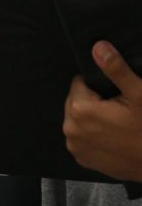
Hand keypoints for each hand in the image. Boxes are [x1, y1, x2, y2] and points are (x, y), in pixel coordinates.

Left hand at [64, 40, 141, 182]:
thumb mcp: (139, 94)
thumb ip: (116, 70)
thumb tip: (98, 46)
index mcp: (79, 109)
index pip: (79, 83)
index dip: (98, 85)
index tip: (116, 94)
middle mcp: (70, 129)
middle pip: (77, 102)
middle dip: (94, 102)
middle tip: (120, 109)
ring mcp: (75, 147)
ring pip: (79, 120)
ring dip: (93, 118)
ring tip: (118, 124)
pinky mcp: (83, 159)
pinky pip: (83, 137)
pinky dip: (94, 135)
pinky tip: (113, 137)